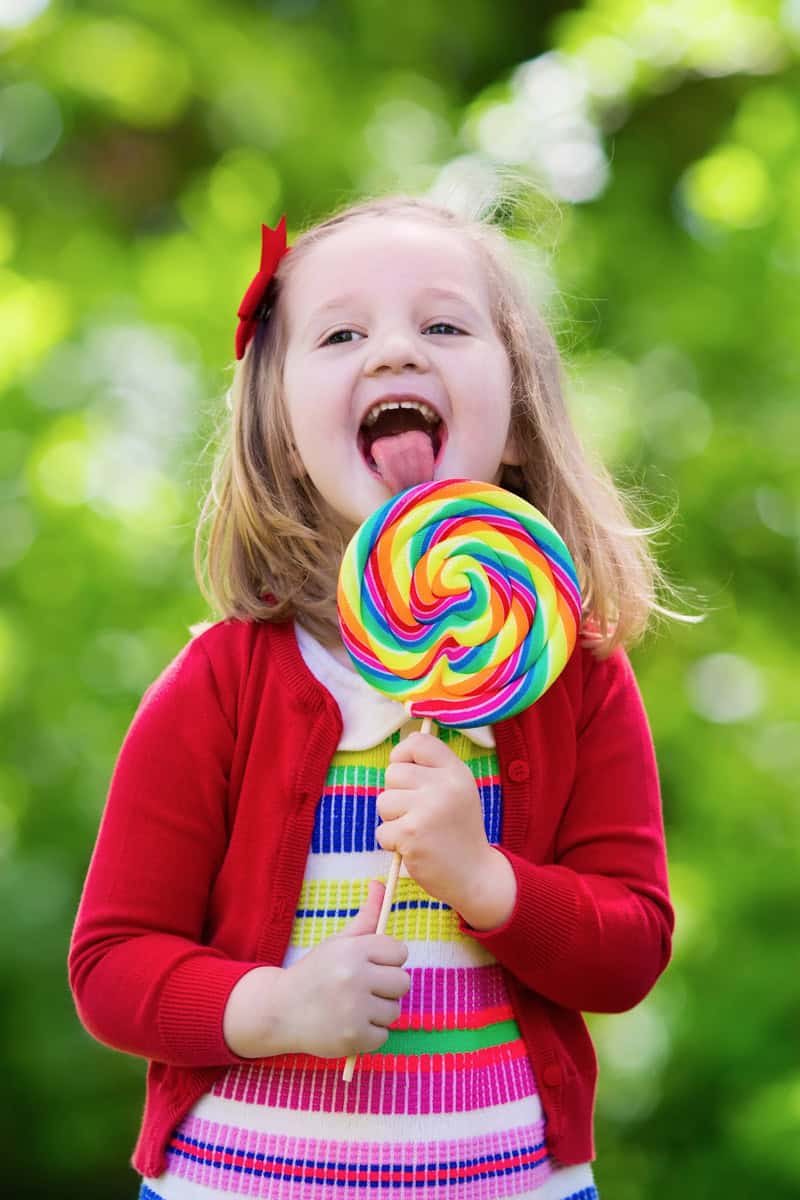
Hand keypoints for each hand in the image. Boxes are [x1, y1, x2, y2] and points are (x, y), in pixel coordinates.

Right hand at [223, 880, 409, 1058]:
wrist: (279, 1010)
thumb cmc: (314, 972)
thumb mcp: (338, 942)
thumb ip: (365, 917)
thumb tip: (381, 885)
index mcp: (354, 950)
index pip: (400, 952)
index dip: (387, 960)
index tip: (371, 966)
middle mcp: (355, 978)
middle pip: (403, 982)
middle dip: (387, 986)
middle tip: (364, 988)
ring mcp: (354, 1010)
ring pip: (394, 1010)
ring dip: (378, 1011)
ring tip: (354, 1007)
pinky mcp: (353, 1038)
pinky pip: (383, 1035)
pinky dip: (369, 1034)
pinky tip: (349, 1025)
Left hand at [376, 732, 515, 926]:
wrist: (474, 875)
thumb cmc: (458, 830)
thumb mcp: (457, 790)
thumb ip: (433, 768)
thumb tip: (401, 746)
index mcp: (457, 772)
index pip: (418, 743)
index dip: (403, 755)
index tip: (408, 774)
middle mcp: (444, 786)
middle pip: (393, 773)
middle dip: (397, 794)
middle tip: (419, 814)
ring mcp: (427, 810)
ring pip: (383, 801)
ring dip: (393, 819)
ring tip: (417, 831)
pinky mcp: (411, 835)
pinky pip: (381, 830)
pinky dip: (392, 842)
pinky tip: (414, 848)